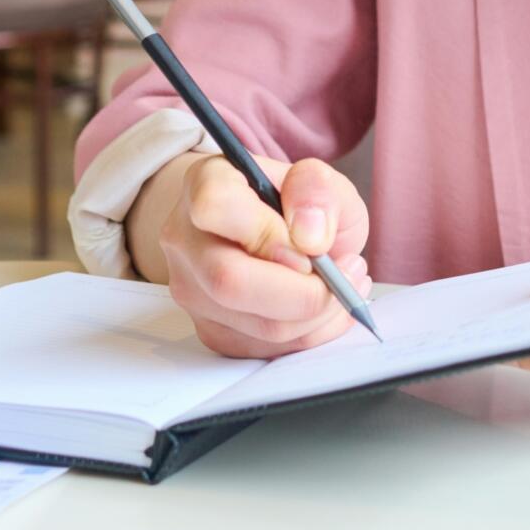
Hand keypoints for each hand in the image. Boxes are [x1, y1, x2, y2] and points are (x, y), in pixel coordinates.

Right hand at [155, 153, 373, 358]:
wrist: (272, 231)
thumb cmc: (292, 204)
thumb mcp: (319, 180)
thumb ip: (317, 190)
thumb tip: (310, 237)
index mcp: (205, 182)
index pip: (214, 207)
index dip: (268, 232)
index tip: (308, 242)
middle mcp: (186, 238)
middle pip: (228, 281)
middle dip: (304, 290)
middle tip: (342, 273)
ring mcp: (193, 290)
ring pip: (257, 326)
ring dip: (319, 313)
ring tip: (344, 283)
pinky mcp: (212, 331)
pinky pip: (268, 350)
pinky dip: (313, 333)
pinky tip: (326, 305)